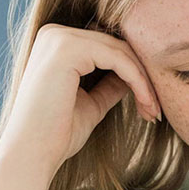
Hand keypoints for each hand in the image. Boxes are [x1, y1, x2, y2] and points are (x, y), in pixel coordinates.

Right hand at [0, 23, 162, 181]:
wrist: (31, 155)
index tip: (151, 105)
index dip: (135, 74)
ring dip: (144, 82)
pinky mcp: (67, 48)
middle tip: (157, 110)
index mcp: (56, 43)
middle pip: (117, 46)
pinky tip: (147, 104)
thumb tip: (137, 74)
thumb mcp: (91, 103)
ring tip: (153, 111)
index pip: (108, 48)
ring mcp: (59, 38)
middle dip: (143, 78)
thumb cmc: (57, 134)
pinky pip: (118, 59)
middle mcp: (54, 33)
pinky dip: (138, 82)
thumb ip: (110, 84)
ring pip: (121, 52)